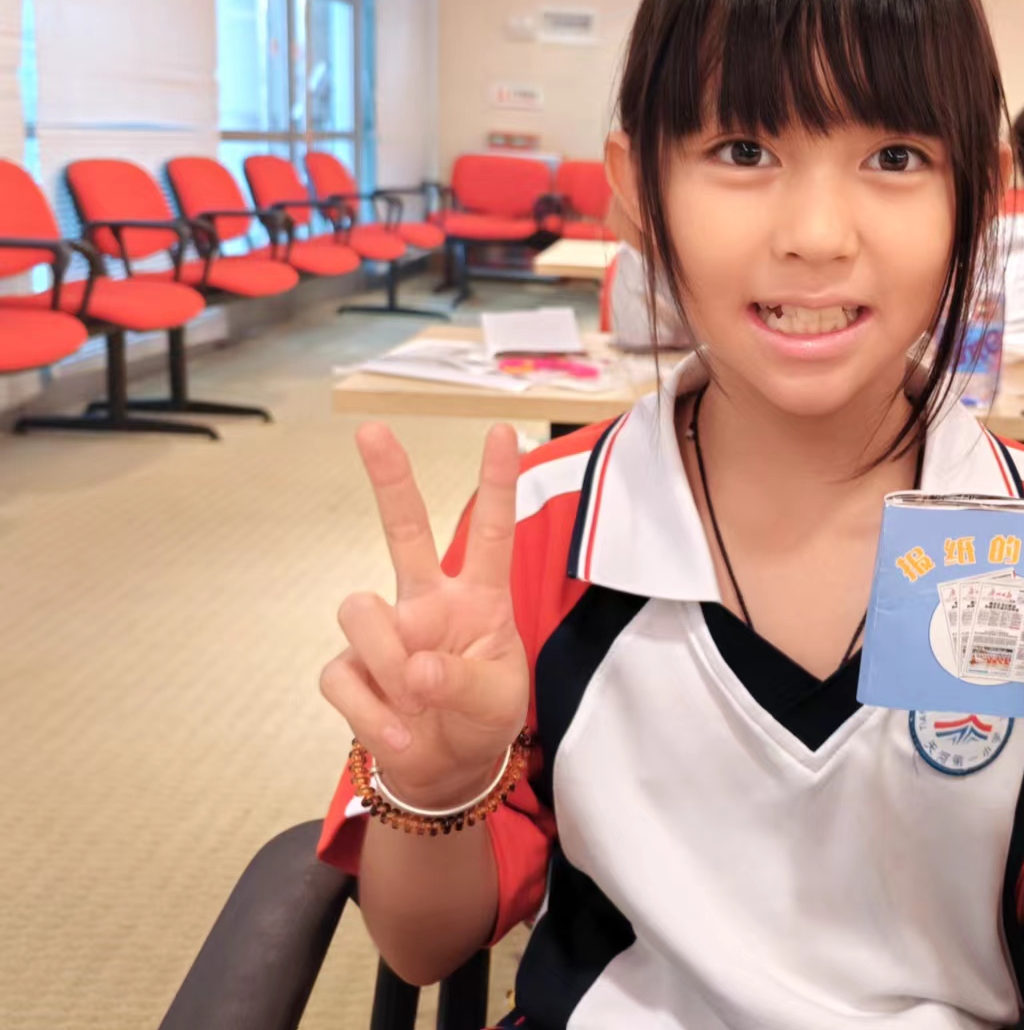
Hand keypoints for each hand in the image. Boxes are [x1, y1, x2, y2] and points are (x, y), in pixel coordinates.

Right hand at [319, 424, 529, 808]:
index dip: (496, 483)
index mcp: (478, 598)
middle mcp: (428, 601)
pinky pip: (343, 678)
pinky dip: (373, 714)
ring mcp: (384, 632)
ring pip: (360, 610)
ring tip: (419, 704)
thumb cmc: (482, 718)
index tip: (504, 431)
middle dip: (388, 478)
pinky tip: (400, 735)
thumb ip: (465, 682)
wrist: (447, 770)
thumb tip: (416, 667)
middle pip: (404, 528)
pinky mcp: (350, 670)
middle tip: (372, 430)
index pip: (490, 533)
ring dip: (389, 664)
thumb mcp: (496, 702)